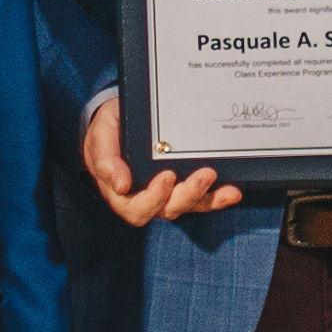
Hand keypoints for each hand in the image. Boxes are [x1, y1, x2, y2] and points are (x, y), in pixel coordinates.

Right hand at [82, 92, 243, 230]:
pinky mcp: (185, 187)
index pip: (136, 208)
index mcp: (121, 194)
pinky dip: (218, 197)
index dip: (153, 198)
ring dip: (206, 196)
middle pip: (167, 209)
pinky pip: (203, 198)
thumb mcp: (99, 138)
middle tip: (204, 174)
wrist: (120, 122)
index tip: (166, 176)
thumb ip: (105, 160)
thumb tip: (120, 184)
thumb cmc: (108, 133)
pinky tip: (232, 190)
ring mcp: (168, 195)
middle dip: (188, 195)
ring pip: (188, 205)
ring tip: (221, 182)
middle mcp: (146, 199)